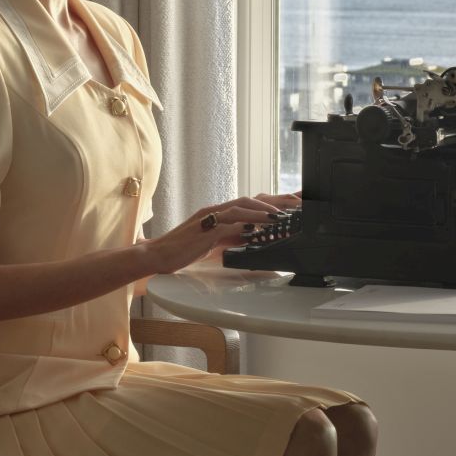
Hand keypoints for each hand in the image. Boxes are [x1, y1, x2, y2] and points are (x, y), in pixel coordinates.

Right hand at [141, 195, 291, 273]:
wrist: (157, 256)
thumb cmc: (183, 250)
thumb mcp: (214, 243)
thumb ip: (232, 238)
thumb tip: (254, 238)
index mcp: (219, 213)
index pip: (251, 203)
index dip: (273, 202)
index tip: (293, 203)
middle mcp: (216, 211)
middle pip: (251, 200)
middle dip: (276, 200)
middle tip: (298, 202)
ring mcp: (210, 218)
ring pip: (242, 207)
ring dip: (265, 211)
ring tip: (283, 215)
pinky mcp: (205, 230)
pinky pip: (229, 224)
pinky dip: (246, 225)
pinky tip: (259, 228)